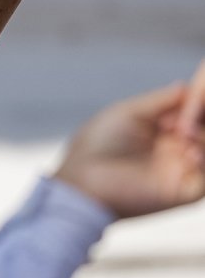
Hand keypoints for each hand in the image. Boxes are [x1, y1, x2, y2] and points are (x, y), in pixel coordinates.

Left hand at [53, 61, 204, 218]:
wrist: (84, 180)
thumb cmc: (98, 144)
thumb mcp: (129, 113)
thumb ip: (161, 100)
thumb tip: (187, 86)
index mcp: (162, 130)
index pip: (194, 113)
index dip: (196, 103)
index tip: (195, 94)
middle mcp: (175, 149)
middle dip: (202, 119)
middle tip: (188, 117)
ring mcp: (181, 170)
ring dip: (204, 138)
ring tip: (186, 133)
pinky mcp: (184, 191)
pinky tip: (192, 153)